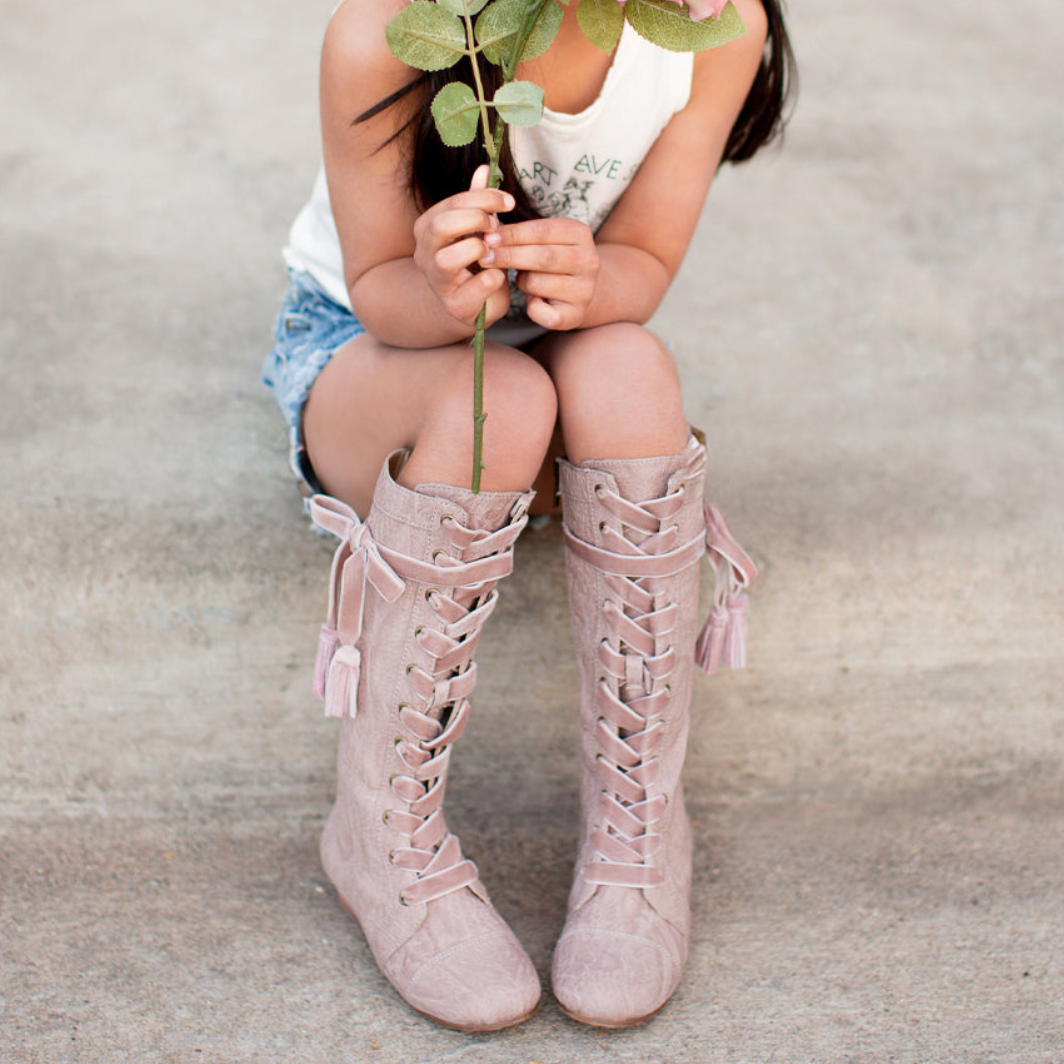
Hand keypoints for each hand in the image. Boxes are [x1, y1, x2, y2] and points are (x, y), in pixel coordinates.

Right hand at [412, 165, 513, 328]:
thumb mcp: (477, 228)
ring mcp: (437, 282)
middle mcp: (424, 254)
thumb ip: (478, 202)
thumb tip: (485, 168)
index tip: (508, 202)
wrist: (471, 306)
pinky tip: (497, 276)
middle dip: (475, 220)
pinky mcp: (454, 306)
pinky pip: (473, 288)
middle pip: (441, 227)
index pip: (450, 204)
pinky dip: (491, 279)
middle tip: (496, 226)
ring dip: (478, 251)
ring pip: (447, 259)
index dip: (483, 198)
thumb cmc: (474, 263)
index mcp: (428, 229)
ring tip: (492, 254)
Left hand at [479, 216, 599, 330]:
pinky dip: (532, 307)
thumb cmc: (553, 261)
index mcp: (580, 234)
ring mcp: (584, 289)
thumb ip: (523, 235)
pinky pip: (542, 312)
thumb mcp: (545, 239)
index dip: (512, 234)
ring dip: (522, 282)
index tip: (488, 238)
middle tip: (484, 258)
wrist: (582, 290)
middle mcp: (588, 261)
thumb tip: (489, 237)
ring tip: (525, 280)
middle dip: (509, 256)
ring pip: (538, 283)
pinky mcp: (576, 314)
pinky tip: (534, 301)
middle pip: (542, 257)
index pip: (541, 230)